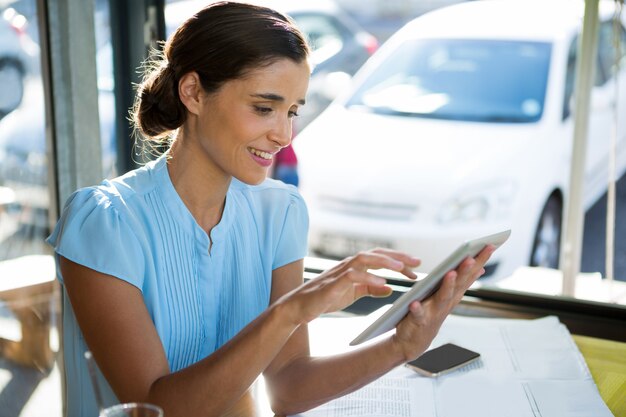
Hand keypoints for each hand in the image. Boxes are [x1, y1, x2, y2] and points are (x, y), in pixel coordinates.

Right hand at [281, 249, 420, 323]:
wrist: (300, 307)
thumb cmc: (325, 298)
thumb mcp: (353, 294)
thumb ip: (370, 289)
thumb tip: (389, 289)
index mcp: (355, 267)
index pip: (380, 257)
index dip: (399, 260)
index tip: (416, 268)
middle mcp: (349, 265)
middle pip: (376, 253)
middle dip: (398, 256)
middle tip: (417, 262)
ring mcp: (340, 272)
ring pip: (365, 258)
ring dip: (384, 262)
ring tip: (401, 268)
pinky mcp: (333, 283)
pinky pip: (352, 276)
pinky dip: (368, 278)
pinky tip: (382, 284)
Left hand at [392, 245, 495, 360]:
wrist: (413, 341)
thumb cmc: (430, 314)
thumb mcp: (447, 296)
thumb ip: (462, 282)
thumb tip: (479, 267)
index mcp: (453, 294)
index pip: (469, 274)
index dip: (479, 260)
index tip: (490, 245)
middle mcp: (446, 303)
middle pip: (459, 284)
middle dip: (466, 271)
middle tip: (472, 257)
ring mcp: (434, 312)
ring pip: (442, 298)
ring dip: (447, 286)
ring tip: (450, 273)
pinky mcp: (418, 321)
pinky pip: (418, 314)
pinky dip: (418, 309)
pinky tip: (415, 303)